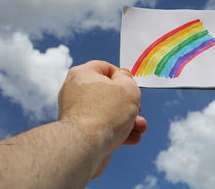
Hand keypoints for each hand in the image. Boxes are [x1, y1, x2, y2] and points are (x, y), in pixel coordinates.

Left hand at [58, 60, 146, 177]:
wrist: (85, 146)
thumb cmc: (106, 113)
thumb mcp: (128, 88)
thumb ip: (128, 80)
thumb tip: (123, 79)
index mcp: (83, 74)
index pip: (105, 67)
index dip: (123, 76)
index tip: (132, 88)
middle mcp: (75, 91)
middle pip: (108, 92)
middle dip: (128, 104)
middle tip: (138, 110)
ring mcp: (75, 112)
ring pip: (107, 112)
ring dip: (127, 120)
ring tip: (139, 128)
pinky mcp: (79, 131)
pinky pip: (101, 126)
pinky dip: (116, 131)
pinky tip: (131, 138)